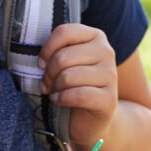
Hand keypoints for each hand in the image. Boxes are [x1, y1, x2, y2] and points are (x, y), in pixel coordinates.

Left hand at [38, 23, 117, 150]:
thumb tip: (41, 58)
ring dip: (55, 87)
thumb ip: (58, 50)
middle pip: (63, 57)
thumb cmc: (73, 84)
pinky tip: (60, 101)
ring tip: (55, 92)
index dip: (47, 49)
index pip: (64, 32)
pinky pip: (78, 95)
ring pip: (68, 77)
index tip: (42, 63)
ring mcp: (110, 75)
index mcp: (96, 36)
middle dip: (49, 73)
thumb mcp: (66, 61)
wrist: (90, 117)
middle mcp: (106, 52)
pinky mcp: (109, 98)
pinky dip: (62, 99)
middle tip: (47, 83)